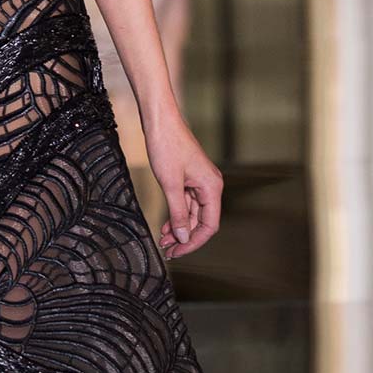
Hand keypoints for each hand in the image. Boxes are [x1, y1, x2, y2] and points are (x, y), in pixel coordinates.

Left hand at [145, 113, 222, 257]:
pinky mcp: (189, 179)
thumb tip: (183, 236)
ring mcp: (199, 183)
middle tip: (167, 250)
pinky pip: (186, 204)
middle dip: (185, 238)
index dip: (194, 242)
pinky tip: (165, 226)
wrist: (160, 121)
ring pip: (192, 214)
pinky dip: (176, 215)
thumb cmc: (167, 146)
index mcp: (212, 188)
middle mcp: (210, 186)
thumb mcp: (170, 184)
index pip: (209, 225)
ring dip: (179, 228)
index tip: (177, 252)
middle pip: (202, 222)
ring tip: (163, 241)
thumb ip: (178, 212)